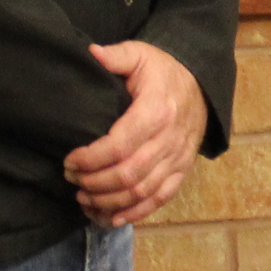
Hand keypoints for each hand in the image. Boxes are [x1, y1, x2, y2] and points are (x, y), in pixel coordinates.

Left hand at [68, 40, 206, 226]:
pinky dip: (136, 213)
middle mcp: (169, 139)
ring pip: (142, 191)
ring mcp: (178, 158)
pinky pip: (161, 199)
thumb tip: (91, 53)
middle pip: (128, 174)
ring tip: (84, 198)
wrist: (202, 85)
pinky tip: (112, 217)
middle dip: (94, 182)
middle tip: (71, 179)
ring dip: (109, 201)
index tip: (68, 160)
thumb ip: (116, 55)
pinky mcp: (182, 171)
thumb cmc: (163, 71)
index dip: (91, 159)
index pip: (119, 145)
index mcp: (156, 111)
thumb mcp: (141, 54)